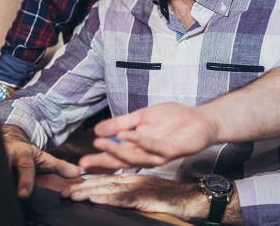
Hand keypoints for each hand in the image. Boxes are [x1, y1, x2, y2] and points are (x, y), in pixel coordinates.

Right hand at [2, 125, 79, 197]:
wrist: (9, 140)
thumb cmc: (27, 154)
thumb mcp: (43, 159)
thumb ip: (60, 167)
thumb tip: (79, 173)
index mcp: (24, 154)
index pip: (25, 167)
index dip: (25, 180)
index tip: (24, 194)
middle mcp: (9, 154)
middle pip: (6, 165)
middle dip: (5, 175)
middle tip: (10, 192)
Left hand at [63, 173, 206, 220]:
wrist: (191, 198)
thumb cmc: (170, 197)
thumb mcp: (144, 195)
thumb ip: (128, 195)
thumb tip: (110, 199)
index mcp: (131, 179)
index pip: (104, 181)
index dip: (86, 184)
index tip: (70, 189)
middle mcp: (132, 180)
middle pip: (102, 183)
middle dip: (81, 188)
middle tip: (64, 192)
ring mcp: (138, 188)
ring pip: (109, 189)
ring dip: (89, 191)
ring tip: (73, 195)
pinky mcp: (145, 198)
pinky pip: (123, 198)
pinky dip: (108, 197)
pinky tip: (96, 198)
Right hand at [79, 103, 216, 171]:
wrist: (198, 118)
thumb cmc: (171, 119)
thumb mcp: (140, 117)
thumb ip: (120, 124)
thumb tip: (97, 130)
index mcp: (137, 147)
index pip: (115, 157)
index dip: (99, 160)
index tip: (82, 162)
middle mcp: (146, 155)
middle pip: (122, 161)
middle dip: (103, 161)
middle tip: (86, 162)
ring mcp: (158, 154)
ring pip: (136, 157)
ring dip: (117, 150)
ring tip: (101, 143)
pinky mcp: (172, 150)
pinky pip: (155, 148)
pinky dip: (141, 142)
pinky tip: (128, 136)